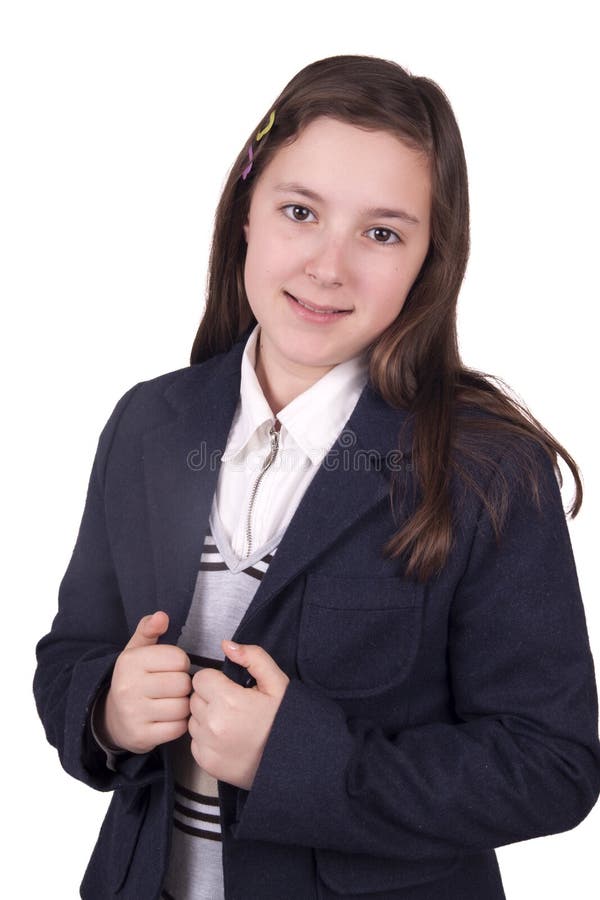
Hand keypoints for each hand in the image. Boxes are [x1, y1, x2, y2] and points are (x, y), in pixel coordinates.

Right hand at [97, 611, 191, 753]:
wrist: (112, 718)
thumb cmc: (133, 679)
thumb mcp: (136, 651)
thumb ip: (149, 630)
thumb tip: (161, 616)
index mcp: (130, 662)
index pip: (178, 658)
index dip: (180, 663)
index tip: (171, 669)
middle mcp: (128, 687)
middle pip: (182, 683)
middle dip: (183, 686)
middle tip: (172, 688)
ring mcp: (133, 714)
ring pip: (183, 707)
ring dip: (183, 706)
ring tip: (171, 702)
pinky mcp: (141, 736)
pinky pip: (178, 728)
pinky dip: (179, 724)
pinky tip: (168, 718)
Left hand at [188, 641, 289, 790]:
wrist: (292, 762)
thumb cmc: (285, 720)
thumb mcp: (277, 683)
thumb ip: (252, 657)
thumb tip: (226, 645)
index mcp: (228, 700)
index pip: (201, 678)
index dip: (217, 680)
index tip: (232, 689)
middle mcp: (213, 725)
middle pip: (195, 698)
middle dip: (211, 698)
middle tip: (234, 707)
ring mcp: (208, 747)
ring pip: (193, 720)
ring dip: (207, 718)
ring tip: (233, 724)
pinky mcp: (206, 764)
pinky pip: (194, 742)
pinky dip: (207, 739)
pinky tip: (229, 740)